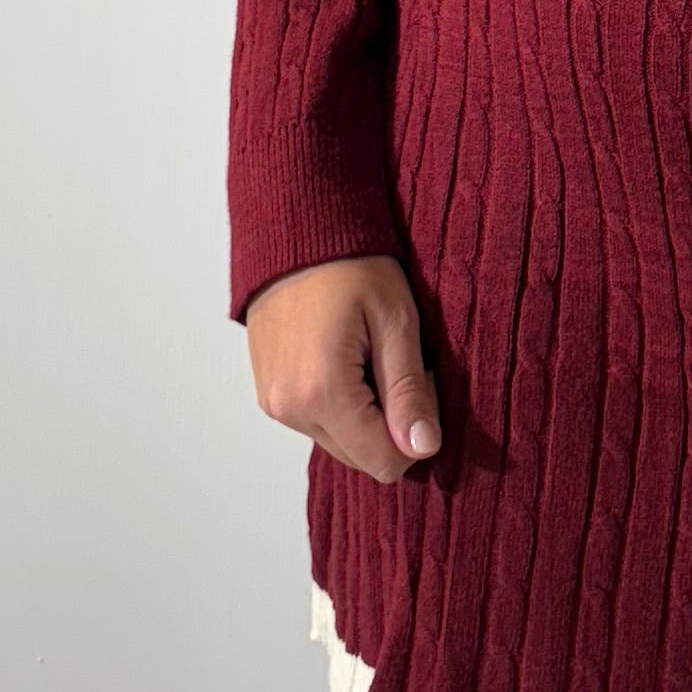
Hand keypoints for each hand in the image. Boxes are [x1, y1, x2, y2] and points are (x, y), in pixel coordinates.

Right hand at [244, 251, 442, 483]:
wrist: (296, 228)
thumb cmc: (350, 265)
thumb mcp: (396, 321)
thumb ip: (409, 391)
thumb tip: (424, 448)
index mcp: (322, 393)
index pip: (384, 462)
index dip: (415, 432)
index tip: (418, 379)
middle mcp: (289, 408)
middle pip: (360, 457)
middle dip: (388, 421)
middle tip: (393, 359)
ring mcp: (273, 404)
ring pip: (339, 441)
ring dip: (363, 412)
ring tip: (366, 352)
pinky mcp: (268, 394)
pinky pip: (316, 421)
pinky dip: (339, 402)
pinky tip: (344, 355)